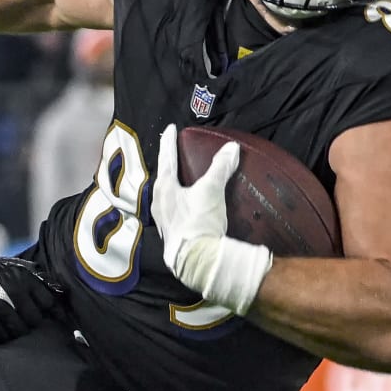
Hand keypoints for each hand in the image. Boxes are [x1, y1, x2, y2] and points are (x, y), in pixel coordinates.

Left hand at [149, 125, 271, 315]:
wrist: (197, 261)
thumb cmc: (199, 222)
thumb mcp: (211, 191)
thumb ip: (220, 168)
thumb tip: (231, 148)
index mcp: (164, 188)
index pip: (167, 158)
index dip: (169, 142)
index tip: (170, 129)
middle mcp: (159, 203)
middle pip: (164, 178)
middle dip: (170, 165)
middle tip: (176, 154)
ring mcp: (164, 221)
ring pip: (167, 196)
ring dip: (174, 186)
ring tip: (183, 181)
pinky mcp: (173, 235)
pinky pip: (174, 211)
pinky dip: (181, 203)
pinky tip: (188, 207)